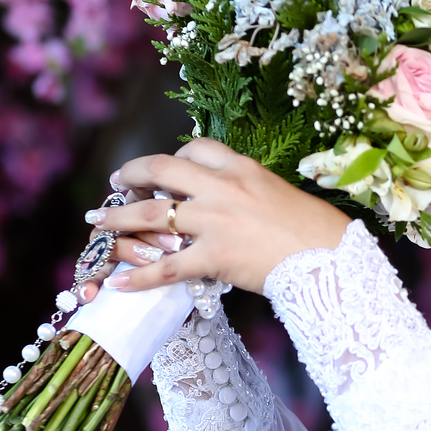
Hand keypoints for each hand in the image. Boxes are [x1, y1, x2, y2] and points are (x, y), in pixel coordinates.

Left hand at [84, 140, 349, 297]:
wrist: (333, 260)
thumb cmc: (320, 232)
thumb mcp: (284, 196)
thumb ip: (254, 193)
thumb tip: (241, 204)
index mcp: (243, 168)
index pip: (196, 148)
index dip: (173, 155)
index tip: (162, 168)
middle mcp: (223, 187)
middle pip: (162, 168)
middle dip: (130, 174)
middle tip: (115, 183)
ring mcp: (216, 221)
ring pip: (152, 213)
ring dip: (118, 218)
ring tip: (97, 223)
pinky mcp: (215, 257)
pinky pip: (167, 266)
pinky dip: (139, 276)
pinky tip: (121, 283)